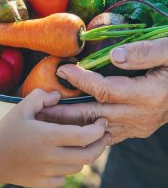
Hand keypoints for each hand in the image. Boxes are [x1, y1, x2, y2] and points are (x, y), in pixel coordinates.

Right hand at [0, 89, 108, 187]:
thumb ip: (40, 96)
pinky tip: (64, 158)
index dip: (97, 130)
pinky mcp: (44, 181)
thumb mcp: (21, 108)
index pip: (84, 136)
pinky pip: (64, 177)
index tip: (102, 122)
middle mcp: (53, 156)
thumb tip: (58, 95)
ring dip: (85, 156)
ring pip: (78, 166)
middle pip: (88, 155)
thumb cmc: (5, 131)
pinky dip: (69, 167)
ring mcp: (49, 172)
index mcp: (49, 136)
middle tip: (104, 136)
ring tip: (85, 144)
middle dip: (100, 145)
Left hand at [38, 39, 167, 144]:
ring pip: (96, 128)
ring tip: (48, 120)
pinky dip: (86, 132)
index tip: (61, 69)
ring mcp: (136, 126)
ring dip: (71, 124)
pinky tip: (69, 129)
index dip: (81, 80)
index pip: (105, 89)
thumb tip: (114, 55)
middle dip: (64, 112)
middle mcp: (140, 114)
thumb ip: (144, 53)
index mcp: (148, 93)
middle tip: (40, 109)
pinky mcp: (134, 130)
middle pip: (93, 114)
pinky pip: (106, 135)